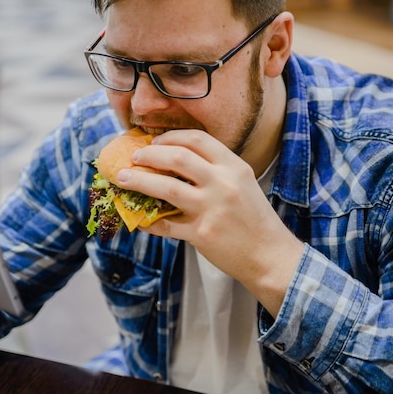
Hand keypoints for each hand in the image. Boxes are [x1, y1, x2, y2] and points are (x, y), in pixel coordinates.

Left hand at [115, 129, 303, 315]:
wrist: (269, 256)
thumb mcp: (243, 184)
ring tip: (122, 178)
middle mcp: (222, 184)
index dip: (171, 137)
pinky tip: (136, 218)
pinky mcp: (200, 234)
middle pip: (176, 158)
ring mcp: (210, 209)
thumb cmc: (254, 219)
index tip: (155, 141)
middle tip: (134, 157)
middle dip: (149, 155)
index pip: (197, 139)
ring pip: (165, 188)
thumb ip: (215, 170)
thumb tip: (175, 161)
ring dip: (138, 181)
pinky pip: (165, 224)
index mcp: (234, 167)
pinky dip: (146, 220)